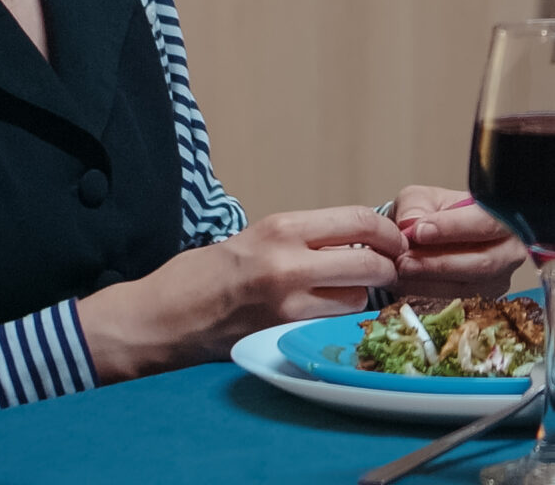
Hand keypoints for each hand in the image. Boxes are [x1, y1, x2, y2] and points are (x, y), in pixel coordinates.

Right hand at [77, 206, 403, 381]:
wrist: (159, 318)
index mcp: (282, 228)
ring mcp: (287, 303)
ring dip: (362, 297)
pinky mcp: (282, 334)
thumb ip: (301, 239)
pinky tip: (326, 315)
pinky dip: (339, 319)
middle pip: (370, 262)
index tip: (395, 242)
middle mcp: (288, 262)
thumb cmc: (202, 276)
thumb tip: (352, 241)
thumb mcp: (254, 238)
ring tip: (346, 294)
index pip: (359, 221)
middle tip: (388, 271)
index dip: (388, 233)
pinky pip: (332, 324)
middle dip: (388, 267)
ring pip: (358, 298)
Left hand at [392, 185, 523, 296]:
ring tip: (400, 271)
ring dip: (430, 283)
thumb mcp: (420, 198)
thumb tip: (411, 224)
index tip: (419, 231)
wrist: (430, 237)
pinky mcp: (483, 301)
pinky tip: (405, 285)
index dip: (454, 228)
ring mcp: (499, 279)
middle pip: (483, 263)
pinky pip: (457, 305)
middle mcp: (510, 250)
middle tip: (404, 259)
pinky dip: (427, 296)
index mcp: (503, 215)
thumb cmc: (433, 214)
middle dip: (439, 263)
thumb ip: (415, 206)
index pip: (487, 223)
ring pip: (468, 288)